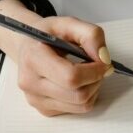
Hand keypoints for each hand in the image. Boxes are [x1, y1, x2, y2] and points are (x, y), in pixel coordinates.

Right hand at [0, 0, 113, 116]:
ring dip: (93, 89)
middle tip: (98, 68)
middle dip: (96, 81)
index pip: (71, 77)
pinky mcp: (44, 109)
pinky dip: (86, 97)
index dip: (94, 71)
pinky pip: (77, 110)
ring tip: (89, 74)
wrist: (29, 46)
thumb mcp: (69, 23)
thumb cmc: (48, 35)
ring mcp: (35, 99)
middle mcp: (30, 82)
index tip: (103, 62)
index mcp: (33, 58)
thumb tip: (104, 58)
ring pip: (81, 105)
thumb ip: (91, 34)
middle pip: (79, 95)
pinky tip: (79, 83)